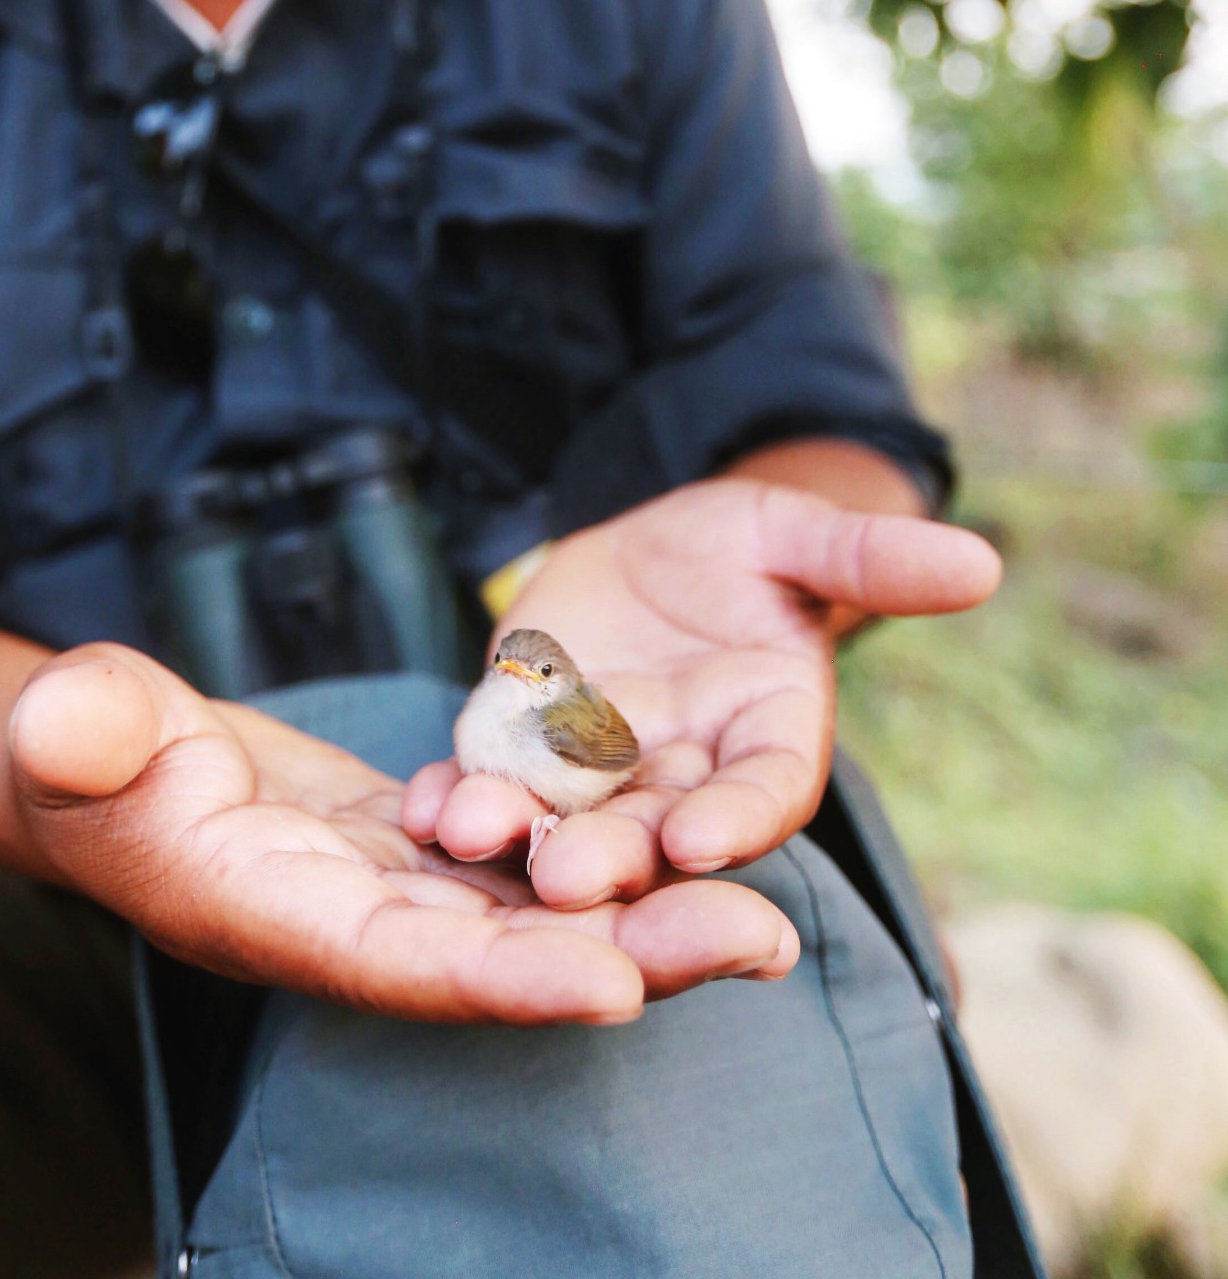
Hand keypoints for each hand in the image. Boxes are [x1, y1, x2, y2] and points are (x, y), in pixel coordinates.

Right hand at [6, 643, 795, 1025]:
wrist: (107, 765)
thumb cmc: (79, 750)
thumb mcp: (75, 726)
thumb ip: (81, 731)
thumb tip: (66, 723)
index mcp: (270, 916)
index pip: (400, 963)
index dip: (507, 979)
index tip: (619, 983)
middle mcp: (350, 927)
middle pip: (505, 959)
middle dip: (630, 956)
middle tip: (763, 940)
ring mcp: (393, 895)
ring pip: (536, 916)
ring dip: (645, 916)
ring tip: (768, 908)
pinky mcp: (418, 855)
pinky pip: (524, 868)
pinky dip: (600, 864)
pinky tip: (689, 842)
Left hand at [403, 480, 999, 909]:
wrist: (647, 553)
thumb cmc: (740, 550)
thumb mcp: (796, 536)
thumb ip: (870, 559)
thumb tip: (983, 562)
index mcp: (766, 739)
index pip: (765, 791)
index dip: (737, 815)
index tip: (701, 832)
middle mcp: (684, 777)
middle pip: (656, 832)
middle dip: (615, 855)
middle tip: (569, 874)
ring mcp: (596, 770)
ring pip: (565, 819)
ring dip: (522, 836)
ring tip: (477, 830)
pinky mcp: (520, 744)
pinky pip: (493, 775)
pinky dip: (462, 791)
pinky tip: (428, 796)